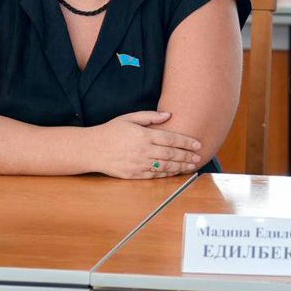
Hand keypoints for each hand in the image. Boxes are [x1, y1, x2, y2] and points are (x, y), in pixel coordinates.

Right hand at [87, 111, 203, 178]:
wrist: (92, 149)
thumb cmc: (111, 131)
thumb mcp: (129, 118)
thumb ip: (150, 116)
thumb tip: (168, 115)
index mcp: (143, 135)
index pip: (170, 139)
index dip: (186, 142)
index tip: (197, 144)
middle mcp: (142, 151)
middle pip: (171, 154)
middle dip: (187, 156)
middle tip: (199, 157)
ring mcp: (138, 164)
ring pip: (165, 166)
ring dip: (180, 167)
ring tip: (191, 166)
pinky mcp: (133, 175)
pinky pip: (154, 175)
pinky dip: (166, 174)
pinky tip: (175, 172)